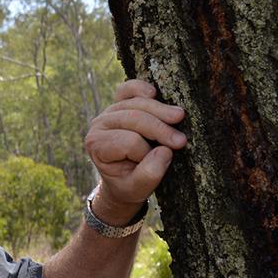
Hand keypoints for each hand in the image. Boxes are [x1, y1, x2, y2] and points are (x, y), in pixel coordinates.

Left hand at [84, 79, 186, 222]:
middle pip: (133, 118)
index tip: (156, 164)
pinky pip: (128, 89)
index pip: (128, 141)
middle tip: (181, 141)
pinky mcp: (119, 103)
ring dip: (161, 111)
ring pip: (137, 103)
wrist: (123, 179)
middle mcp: (99, 125)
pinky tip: (154, 93)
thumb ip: (149, 174)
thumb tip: (165, 151)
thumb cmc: (129, 183)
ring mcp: (109, 111)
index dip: (147, 152)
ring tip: (180, 118)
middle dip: (160, 129)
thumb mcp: (138, 189)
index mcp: (96, 145)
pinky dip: (141, 88)